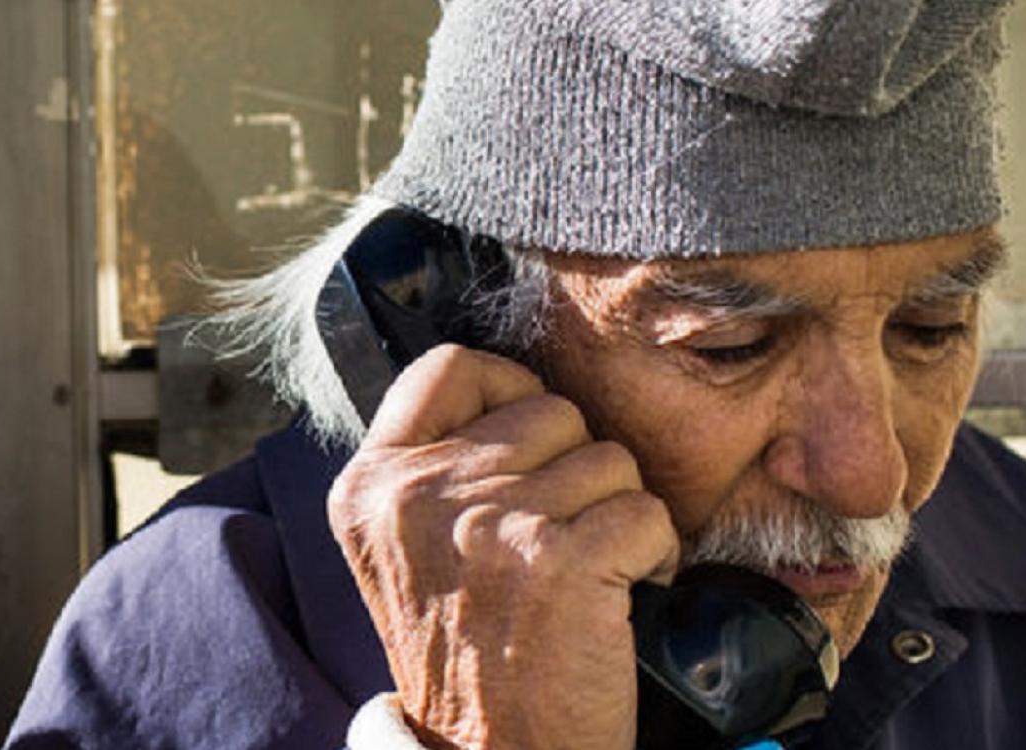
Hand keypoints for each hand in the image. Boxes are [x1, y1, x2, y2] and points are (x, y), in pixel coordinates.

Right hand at [328, 345, 679, 749]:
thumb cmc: (463, 658)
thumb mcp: (403, 554)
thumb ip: (432, 471)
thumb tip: (511, 398)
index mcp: (371, 487)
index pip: (448, 367)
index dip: (508, 389)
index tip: (529, 444)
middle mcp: (419, 495)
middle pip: (550, 411)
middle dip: (575, 470)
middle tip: (556, 541)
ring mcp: (489, 523)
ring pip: (609, 460)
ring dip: (617, 516)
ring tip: (584, 576)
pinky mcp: (560, 560)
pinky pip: (647, 512)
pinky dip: (654, 556)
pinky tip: (618, 597)